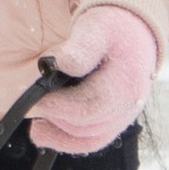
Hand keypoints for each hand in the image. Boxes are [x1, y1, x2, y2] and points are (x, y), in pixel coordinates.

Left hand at [28, 3, 158, 153]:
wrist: (135, 33)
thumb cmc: (113, 29)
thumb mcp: (97, 28)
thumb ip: (81, 47)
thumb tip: (59, 63)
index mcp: (125, 82)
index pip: (90, 106)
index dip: (60, 106)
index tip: (36, 98)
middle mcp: (129, 105)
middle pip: (88, 126)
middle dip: (56, 117)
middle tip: (33, 104)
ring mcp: (123, 116)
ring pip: (90, 139)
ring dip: (59, 134)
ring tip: (36, 124)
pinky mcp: (114, 121)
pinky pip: (91, 140)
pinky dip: (66, 141)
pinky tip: (43, 132)